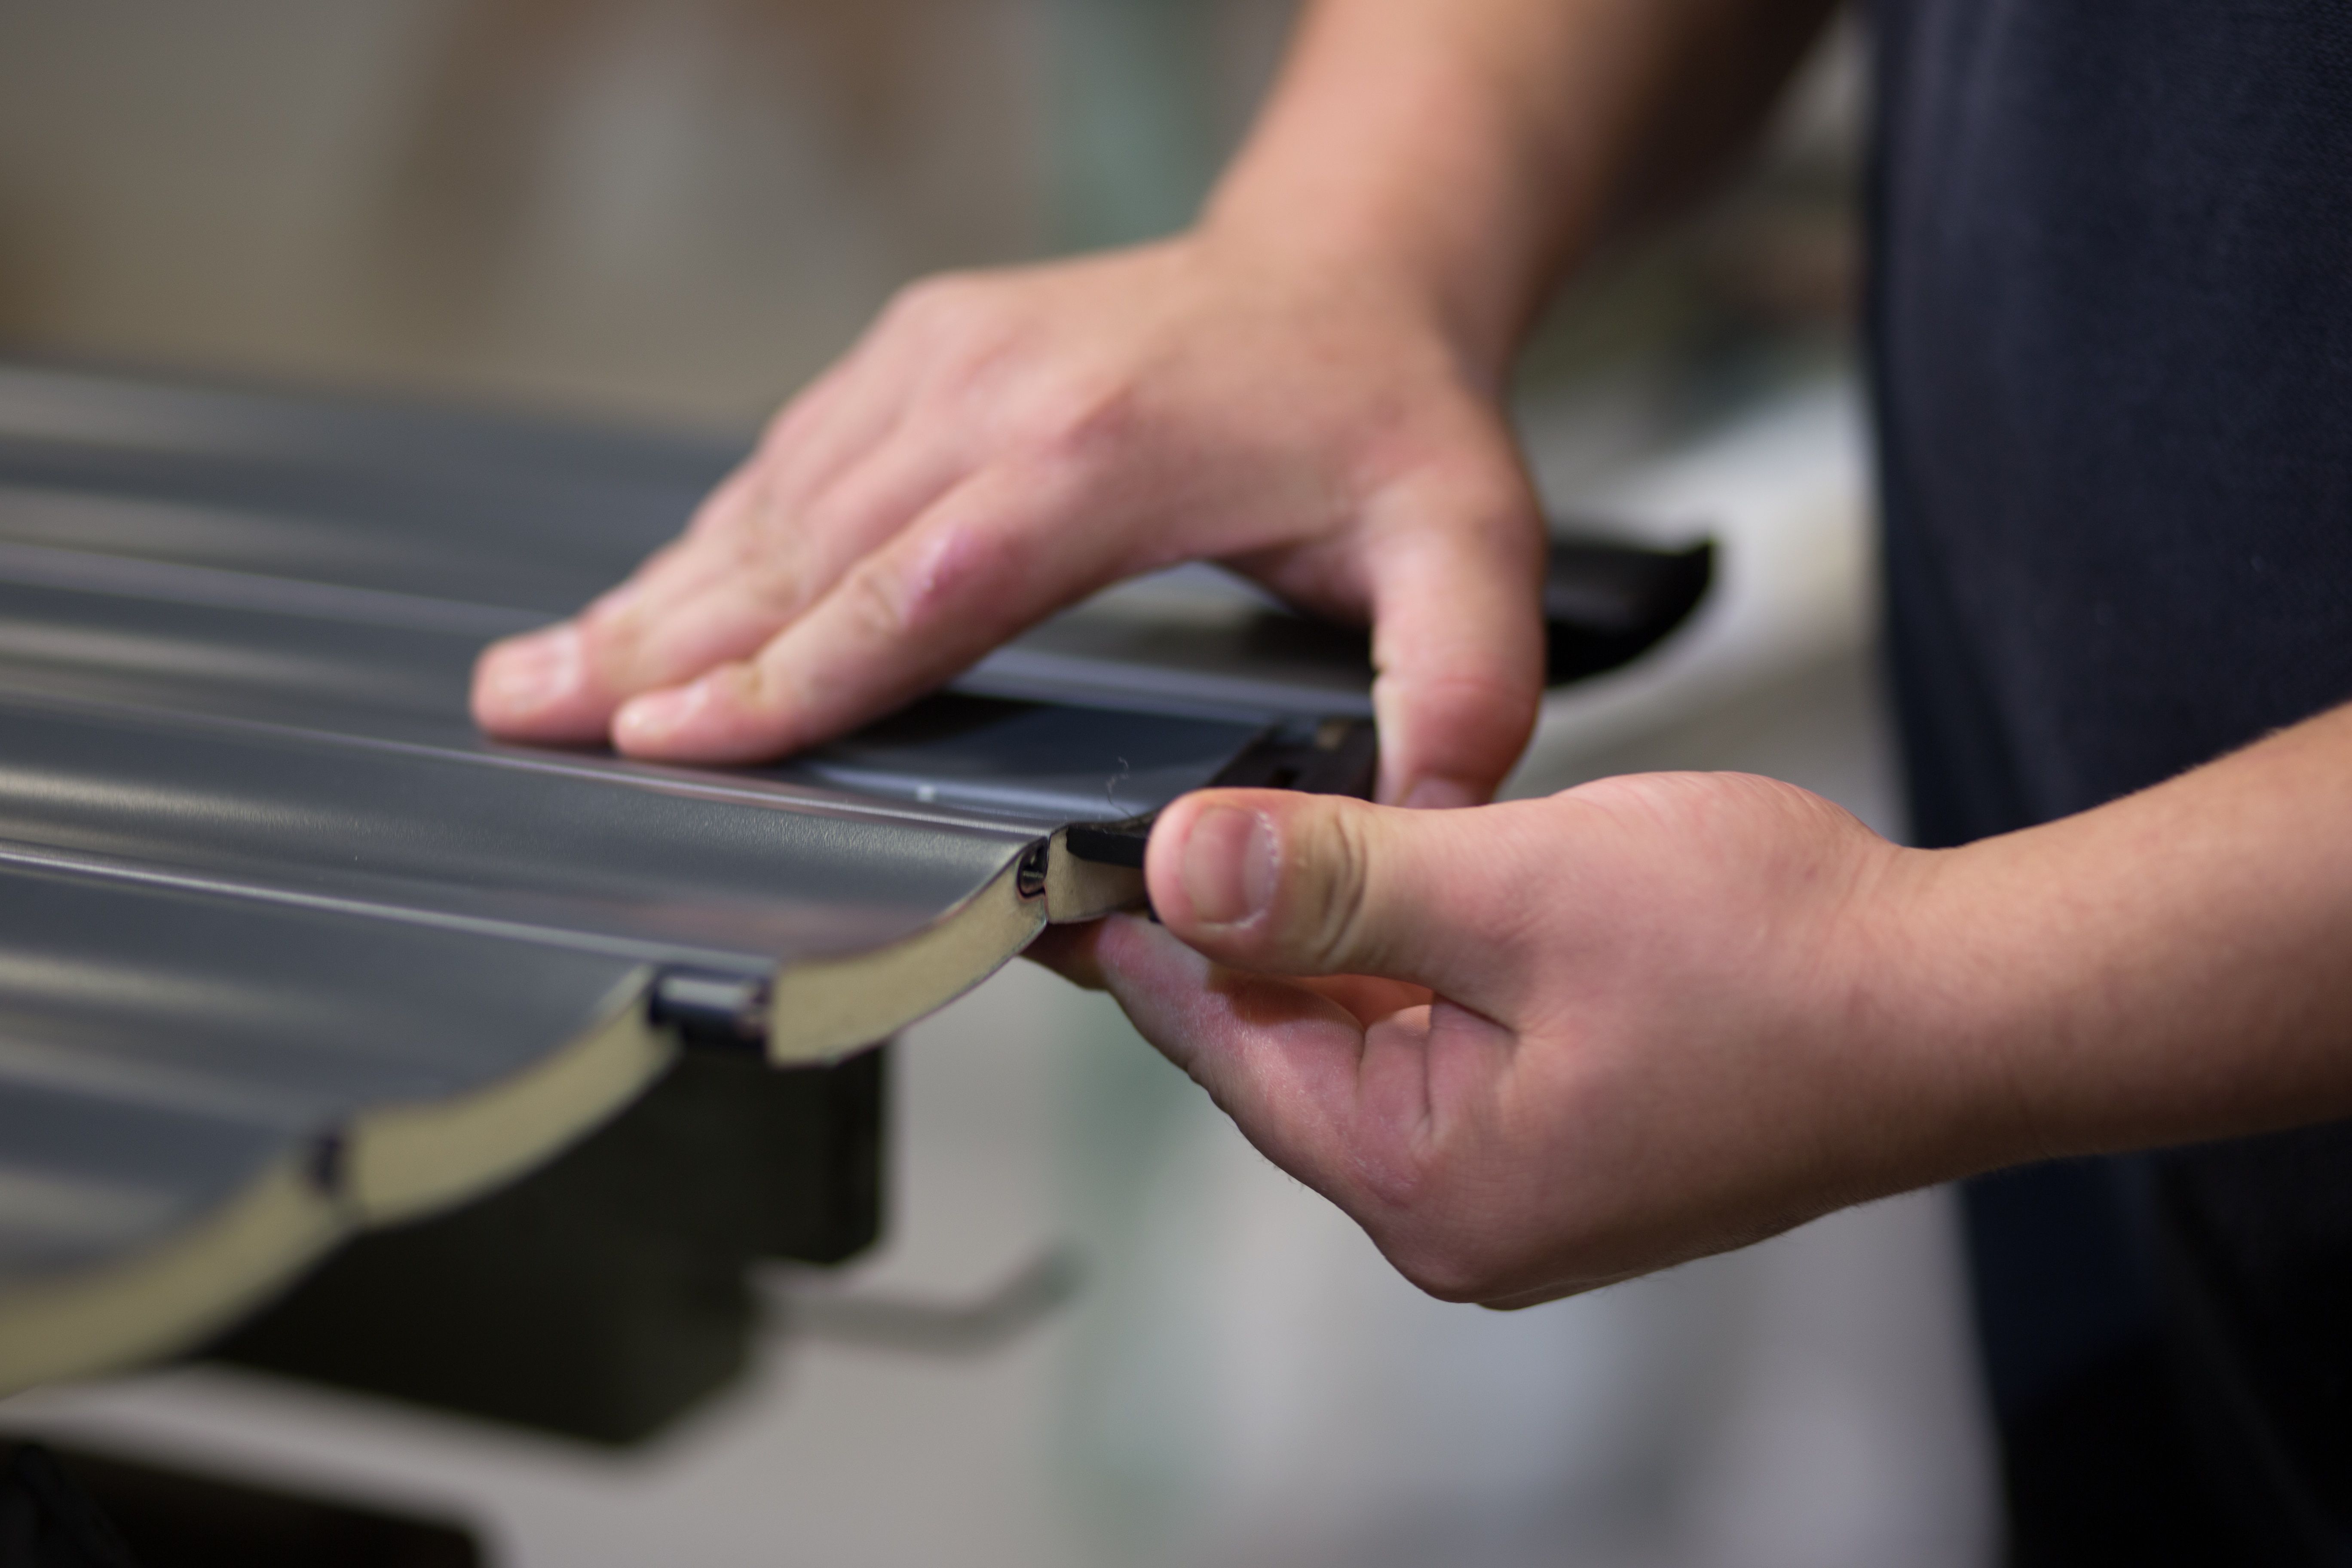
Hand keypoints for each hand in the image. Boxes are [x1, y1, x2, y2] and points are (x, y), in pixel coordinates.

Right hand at [471, 231, 1546, 805]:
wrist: (1345, 267)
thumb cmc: (1393, 418)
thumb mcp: (1474, 550)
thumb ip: (1465, 686)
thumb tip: (1432, 816)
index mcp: (1107, 450)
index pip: (924, 584)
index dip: (798, 674)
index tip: (674, 739)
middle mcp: (1000, 387)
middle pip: (807, 542)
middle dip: (664, 646)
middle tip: (531, 724)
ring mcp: (947, 355)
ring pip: (775, 499)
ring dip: (655, 595)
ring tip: (533, 681)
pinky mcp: (923, 347)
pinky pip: (795, 458)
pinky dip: (711, 540)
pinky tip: (639, 602)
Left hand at [1031, 775, 2009, 1305]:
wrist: (1963, 999)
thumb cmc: (1776, 958)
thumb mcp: (1517, 886)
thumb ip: (1336, 878)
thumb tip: (1186, 867)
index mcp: (1431, 1182)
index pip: (1229, 1054)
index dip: (1149, 949)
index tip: (1078, 876)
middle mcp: (1467, 1212)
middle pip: (1291, 1056)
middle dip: (1236, 941)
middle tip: (1162, 836)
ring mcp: (1528, 1183)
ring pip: (1372, 1044)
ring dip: (1331, 944)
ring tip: (1265, 845)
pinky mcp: (1578, 1138)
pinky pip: (1448, 1049)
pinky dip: (1414, 968)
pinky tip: (1396, 895)